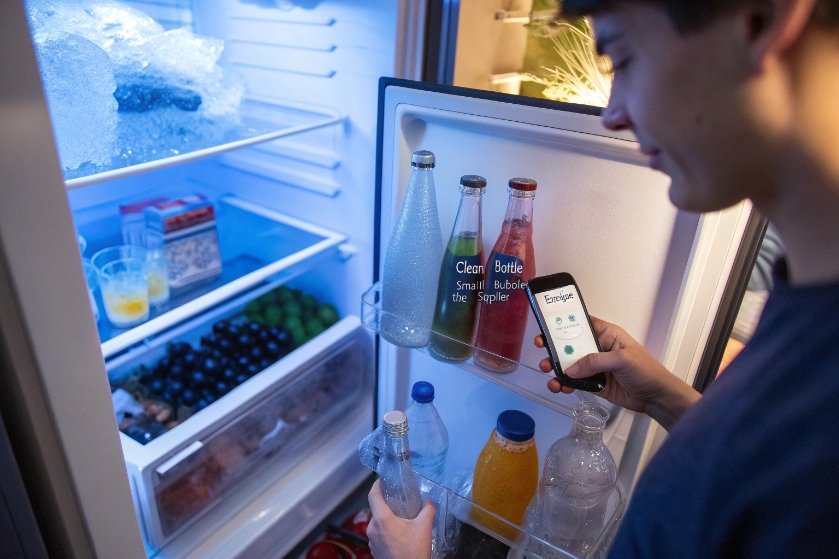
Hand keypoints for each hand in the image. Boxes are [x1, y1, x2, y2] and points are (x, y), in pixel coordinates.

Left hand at [366, 479, 435, 558]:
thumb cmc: (413, 551)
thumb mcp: (424, 527)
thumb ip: (427, 509)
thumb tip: (428, 500)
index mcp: (382, 518)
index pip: (373, 495)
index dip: (376, 484)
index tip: (383, 480)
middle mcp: (372, 528)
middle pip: (377, 509)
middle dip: (388, 505)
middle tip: (401, 503)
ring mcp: (371, 541)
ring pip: (378, 523)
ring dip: (388, 519)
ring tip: (403, 521)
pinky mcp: (374, 550)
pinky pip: (379, 535)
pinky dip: (387, 531)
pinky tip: (400, 536)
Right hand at [534, 316, 699, 429]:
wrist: (656, 396)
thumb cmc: (647, 371)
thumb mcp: (621, 360)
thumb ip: (595, 361)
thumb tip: (571, 369)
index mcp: (607, 335)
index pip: (582, 323)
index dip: (564, 323)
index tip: (548, 325)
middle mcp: (598, 348)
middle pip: (570, 344)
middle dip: (554, 347)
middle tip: (542, 349)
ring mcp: (595, 366)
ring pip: (569, 364)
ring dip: (556, 368)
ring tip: (548, 372)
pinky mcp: (594, 383)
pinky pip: (574, 382)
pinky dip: (564, 384)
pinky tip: (559, 387)